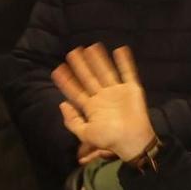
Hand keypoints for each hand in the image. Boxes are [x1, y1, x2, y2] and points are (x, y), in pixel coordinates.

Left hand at [55, 44, 154, 162]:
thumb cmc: (109, 140)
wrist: (132, 141)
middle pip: (89, 77)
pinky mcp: (131, 89)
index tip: (58, 69)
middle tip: (72, 52)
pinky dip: (125, 62)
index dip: (67, 81)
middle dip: (80, 65)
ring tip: (91, 47)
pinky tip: (120, 50)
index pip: (76, 91)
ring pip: (105, 71)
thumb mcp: (85, 134)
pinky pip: (127, 72)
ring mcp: (117, 91)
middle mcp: (102, 97)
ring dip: (99, 60)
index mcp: (91, 107)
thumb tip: (62, 104)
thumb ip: (72, 120)